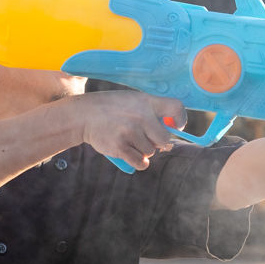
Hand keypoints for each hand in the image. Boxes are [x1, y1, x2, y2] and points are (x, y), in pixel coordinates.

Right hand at [72, 91, 186, 170]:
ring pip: (151, 152)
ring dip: (144, 151)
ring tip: (129, 141)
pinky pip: (141, 162)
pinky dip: (139, 162)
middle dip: (158, 143)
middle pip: (165, 139)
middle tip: (145, 138)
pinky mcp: (120, 147)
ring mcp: (130, 132)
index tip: (176, 125)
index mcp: (146, 101)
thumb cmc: (112, 109)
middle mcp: (141, 116)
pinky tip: (130, 154)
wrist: (83, 115)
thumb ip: (152, 111)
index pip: (176, 107)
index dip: (180, 119)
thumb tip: (172, 129)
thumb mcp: (133, 101)